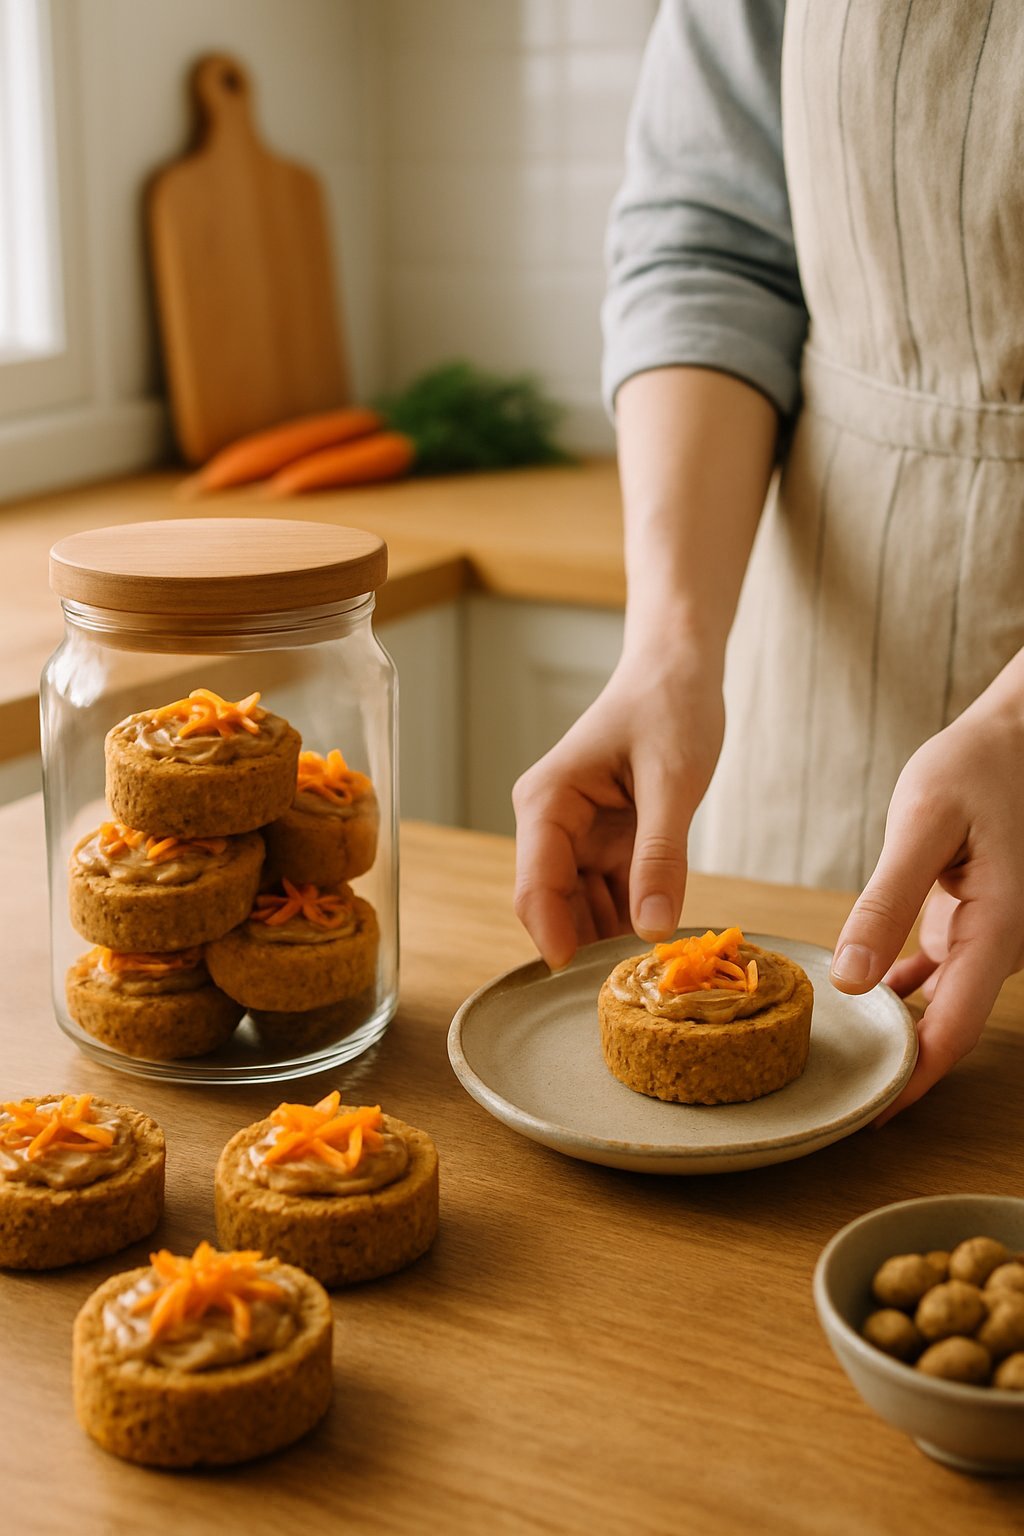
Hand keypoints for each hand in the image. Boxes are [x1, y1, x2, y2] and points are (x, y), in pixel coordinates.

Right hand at [513, 654, 723, 969]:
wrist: (680, 669)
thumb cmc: (670, 706)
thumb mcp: (673, 781)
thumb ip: (661, 854)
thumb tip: (652, 928)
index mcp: (546, 803)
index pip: (536, 888)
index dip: (557, 940)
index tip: (589, 988)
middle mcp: (550, 826)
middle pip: (556, 908)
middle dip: (593, 946)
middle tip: (643, 982)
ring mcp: (577, 838)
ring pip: (586, 910)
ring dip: (618, 936)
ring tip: (664, 965)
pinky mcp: (606, 844)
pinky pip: (614, 896)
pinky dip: (639, 915)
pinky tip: (669, 935)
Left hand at [830, 673, 1023, 1120]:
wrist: (1014, 738)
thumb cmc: (976, 768)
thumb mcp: (923, 823)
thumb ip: (887, 900)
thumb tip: (850, 979)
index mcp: (998, 931)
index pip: (953, 1031)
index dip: (911, 1081)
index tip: (864, 1116)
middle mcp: (998, 946)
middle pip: (946, 1030)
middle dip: (896, 1068)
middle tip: (829, 1095)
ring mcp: (985, 938)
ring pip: (938, 1006)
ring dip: (892, 1031)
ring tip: (829, 1057)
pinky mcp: (967, 922)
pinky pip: (932, 975)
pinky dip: (895, 993)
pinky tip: (851, 1002)